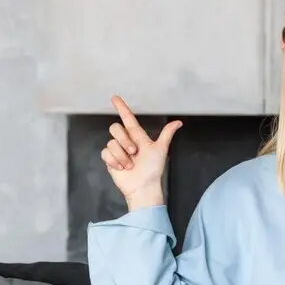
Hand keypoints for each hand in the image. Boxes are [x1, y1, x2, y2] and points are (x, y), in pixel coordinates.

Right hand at [101, 95, 181, 209]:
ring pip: (111, 142)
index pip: (128, 118)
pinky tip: (122, 168)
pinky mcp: (110, 159)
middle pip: (116, 128)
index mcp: (137, 136)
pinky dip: (114, 161)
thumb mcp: (160, 150)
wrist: (143, 187)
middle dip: (124, 140)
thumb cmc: (153, 170)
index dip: (121, 107)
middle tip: (134, 152)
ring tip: (130, 165)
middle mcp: (126, 141)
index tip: (115, 97)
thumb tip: (178, 122)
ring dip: (122, 156)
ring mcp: (117, 150)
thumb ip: (166, 134)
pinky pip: (105, 153)